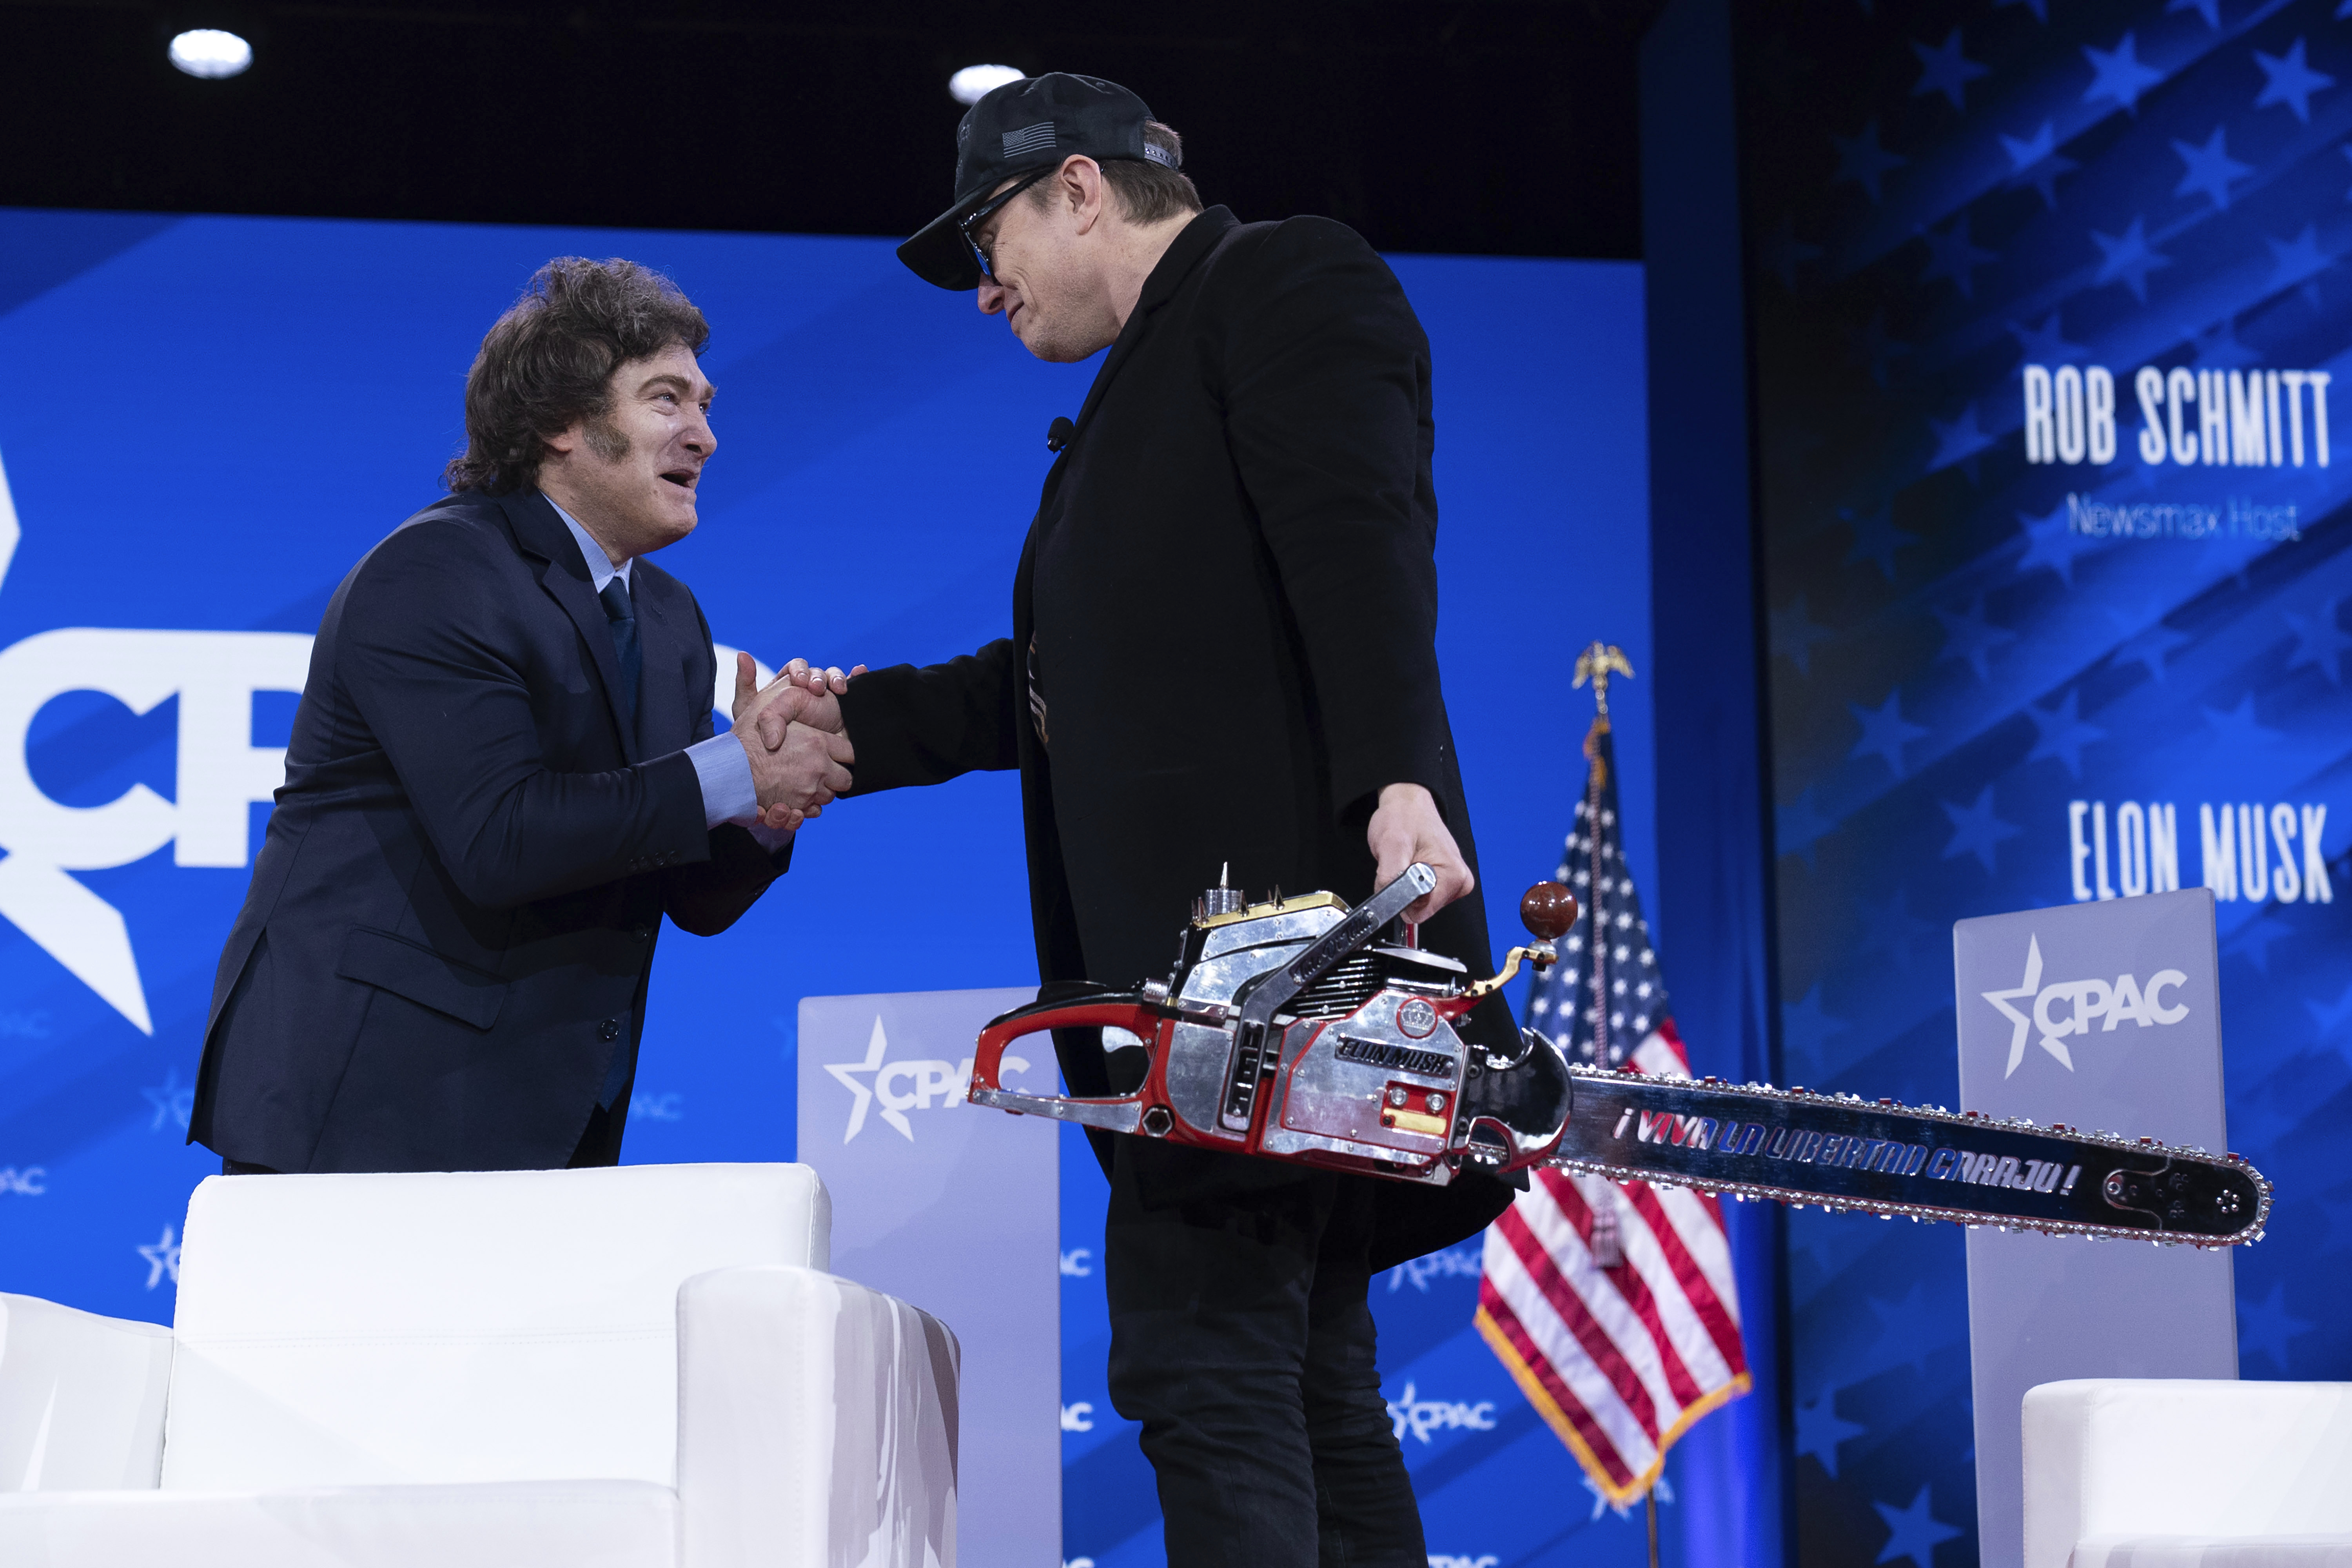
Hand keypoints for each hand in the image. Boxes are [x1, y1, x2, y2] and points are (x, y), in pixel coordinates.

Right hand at [738, 718, 854, 830]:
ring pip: (830, 795)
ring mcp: (809, 790)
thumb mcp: (769, 710)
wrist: (728, 771)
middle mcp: (818, 768)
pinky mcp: (798, 807)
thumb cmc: (746, 738)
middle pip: (846, 779)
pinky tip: (798, 795)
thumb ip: (795, 709)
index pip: (851, 752)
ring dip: (822, 789)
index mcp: (817, 743)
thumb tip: (808, 695)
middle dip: (838, 775)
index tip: (839, 752)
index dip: (845, 752)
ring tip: (806, 781)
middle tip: (824, 769)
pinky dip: (810, 805)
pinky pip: (815, 810)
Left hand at [754, 658, 865, 748]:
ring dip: (837, 678)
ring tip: (838, 689)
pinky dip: (859, 676)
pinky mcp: (845, 708)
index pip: (795, 667)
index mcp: (787, 686)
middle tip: (817, 688)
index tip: (799, 681)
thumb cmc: (772, 742)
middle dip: (818, 676)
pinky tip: (860, 670)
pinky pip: (855, 687)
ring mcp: (828, 697)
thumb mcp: (755, 715)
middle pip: (816, 672)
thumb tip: (743, 654)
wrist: (798, 768)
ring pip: (835, 677)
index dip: (798, 670)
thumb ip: (746, 686)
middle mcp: (809, 689)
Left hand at [1367, 782, 1473, 925]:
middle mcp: (1460, 880)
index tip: (1398, 874)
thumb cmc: (1403, 818)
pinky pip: (1424, 896)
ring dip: (1407, 887)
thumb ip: (1390, 880)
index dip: (1401, 898)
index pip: (1421, 912)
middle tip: (1402, 863)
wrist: (1408, 804)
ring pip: (1421, 904)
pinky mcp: (1447, 881)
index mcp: (1453, 874)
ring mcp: (1455, 881)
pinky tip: (1413, 864)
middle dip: (1404, 891)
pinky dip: (1412, 884)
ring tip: (1407, 860)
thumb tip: (1391, 905)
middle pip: (1422, 910)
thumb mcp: (1390, 846)